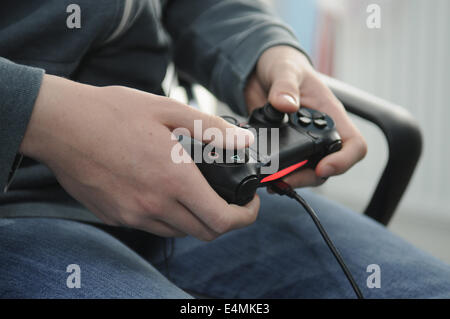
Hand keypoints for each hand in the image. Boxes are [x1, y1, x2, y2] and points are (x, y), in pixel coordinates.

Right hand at [20, 75, 258, 240]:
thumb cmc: (113, 113)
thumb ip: (212, 129)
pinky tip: (162, 192)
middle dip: (224, 220)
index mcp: (174, 179)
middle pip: (204, 232)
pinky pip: (152, 227)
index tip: (250, 205)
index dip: (244, 217)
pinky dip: (167, 217)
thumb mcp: (169, 110)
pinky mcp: (115, 216)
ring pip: (178, 232)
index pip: (222, 220)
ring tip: (195, 193)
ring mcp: (132, 215)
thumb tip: (245, 141)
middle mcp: (154, 204)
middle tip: (227, 199)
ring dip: (195, 219)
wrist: (60, 124)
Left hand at [244, 45, 366, 187]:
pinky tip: (266, 177)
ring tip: (274, 182)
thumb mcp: (285, 69)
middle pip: (328, 166)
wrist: (260, 71)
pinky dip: (278, 175)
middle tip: (285, 179)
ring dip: (292, 179)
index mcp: (330, 114)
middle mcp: (320, 132)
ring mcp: (302, 142)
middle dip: (308, 177)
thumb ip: (285, 85)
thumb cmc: (283, 65)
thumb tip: (286, 105)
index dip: (344, 161)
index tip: (322, 167)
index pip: (353, 144)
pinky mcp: (284, 147)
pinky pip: (287, 168)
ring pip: (308, 171)